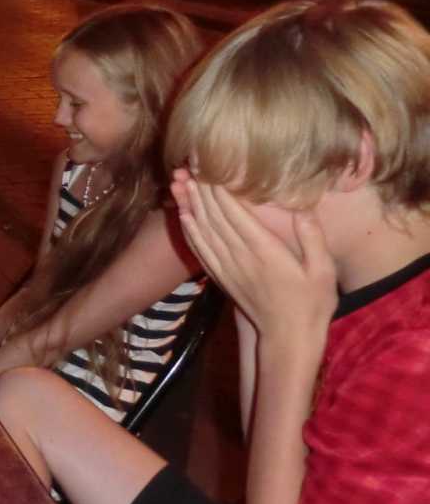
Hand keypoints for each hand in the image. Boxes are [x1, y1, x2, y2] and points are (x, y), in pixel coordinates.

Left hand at [171, 170, 335, 346]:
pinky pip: (200, 250)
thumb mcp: (324, 270)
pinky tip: (183, 216)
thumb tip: (303, 207)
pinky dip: (189, 230)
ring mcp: (228, 268)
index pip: (234, 213)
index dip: (219, 189)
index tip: (209, 166)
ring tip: (178, 182)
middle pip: (214, 217)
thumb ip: (313, 238)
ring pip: (202, 231)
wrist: (288, 338)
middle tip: (187, 165)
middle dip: (200, 189)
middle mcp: (241, 257)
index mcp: (265, 251)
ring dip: (189, 205)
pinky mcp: (222, 278)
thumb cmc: (312, 303)